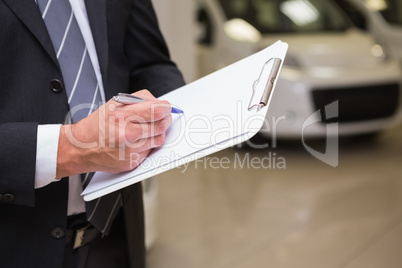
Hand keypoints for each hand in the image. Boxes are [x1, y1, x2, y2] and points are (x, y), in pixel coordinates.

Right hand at [56, 90, 171, 177]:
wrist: (80, 148)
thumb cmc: (98, 125)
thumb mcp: (114, 104)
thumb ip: (139, 100)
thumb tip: (160, 103)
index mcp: (122, 115)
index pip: (157, 110)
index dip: (165, 108)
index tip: (166, 107)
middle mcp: (127, 133)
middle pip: (162, 124)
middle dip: (165, 119)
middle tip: (162, 117)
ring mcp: (130, 150)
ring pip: (159, 139)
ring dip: (157, 133)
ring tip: (147, 130)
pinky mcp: (132, 162)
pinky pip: (151, 151)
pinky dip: (148, 145)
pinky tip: (137, 142)